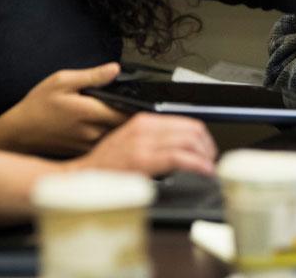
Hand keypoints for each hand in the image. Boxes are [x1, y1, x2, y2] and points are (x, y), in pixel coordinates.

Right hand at [0, 62, 129, 156]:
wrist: (19, 133)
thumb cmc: (38, 105)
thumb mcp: (61, 81)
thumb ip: (91, 76)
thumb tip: (115, 69)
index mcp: (89, 112)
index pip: (126, 113)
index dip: (138, 108)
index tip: (144, 101)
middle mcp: (92, 132)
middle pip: (124, 127)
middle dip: (132, 119)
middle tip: (138, 109)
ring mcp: (88, 146)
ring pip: (116, 138)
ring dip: (122, 130)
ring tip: (125, 120)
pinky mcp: (83, 154)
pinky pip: (105, 146)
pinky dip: (110, 139)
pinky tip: (105, 130)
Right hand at [72, 112, 216, 175]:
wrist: (84, 176)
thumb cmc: (105, 164)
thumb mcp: (129, 140)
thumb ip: (151, 137)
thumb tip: (178, 143)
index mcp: (142, 121)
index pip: (184, 120)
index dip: (202, 135)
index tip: (206, 147)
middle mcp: (144, 128)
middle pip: (191, 129)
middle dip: (208, 145)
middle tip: (211, 158)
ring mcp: (144, 144)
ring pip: (189, 141)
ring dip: (206, 155)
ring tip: (208, 166)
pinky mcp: (143, 161)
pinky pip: (179, 157)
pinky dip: (198, 164)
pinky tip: (203, 170)